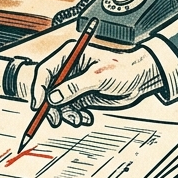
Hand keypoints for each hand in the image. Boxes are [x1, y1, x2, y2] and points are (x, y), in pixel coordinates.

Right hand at [31, 39, 162, 126]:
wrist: (140, 79)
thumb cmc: (122, 70)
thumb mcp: (98, 78)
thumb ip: (74, 87)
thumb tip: (52, 98)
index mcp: (69, 55)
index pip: (46, 71)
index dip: (39, 88)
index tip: (38, 106)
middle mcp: (68, 69)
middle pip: (48, 89)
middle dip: (50, 107)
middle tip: (55, 121)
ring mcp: (73, 84)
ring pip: (58, 103)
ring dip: (65, 114)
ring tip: (80, 119)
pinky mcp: (80, 96)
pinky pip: (69, 109)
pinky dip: (75, 116)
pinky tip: (86, 118)